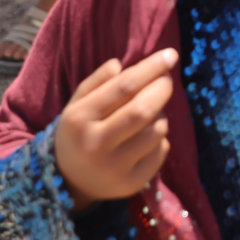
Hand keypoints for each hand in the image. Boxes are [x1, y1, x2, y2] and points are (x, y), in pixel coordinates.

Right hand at [53, 49, 178, 210]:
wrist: (68, 180)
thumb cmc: (79, 132)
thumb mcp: (78, 103)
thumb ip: (97, 81)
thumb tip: (120, 64)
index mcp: (80, 119)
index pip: (123, 87)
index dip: (150, 68)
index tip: (170, 55)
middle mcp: (96, 146)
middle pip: (142, 110)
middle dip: (162, 88)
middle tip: (166, 79)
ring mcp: (115, 168)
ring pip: (156, 130)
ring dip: (160, 114)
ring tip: (148, 112)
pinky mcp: (132, 184)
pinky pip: (161, 151)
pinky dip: (160, 138)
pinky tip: (145, 137)